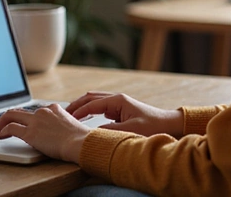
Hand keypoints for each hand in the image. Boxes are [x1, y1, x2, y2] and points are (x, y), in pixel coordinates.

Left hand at [0, 104, 89, 162]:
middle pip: (18, 110)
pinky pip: (11, 128)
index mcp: (53, 109)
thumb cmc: (80, 139)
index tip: (18, 124)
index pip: (33, 112)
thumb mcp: (71, 127)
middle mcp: (43, 111)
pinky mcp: (30, 132)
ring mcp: (36, 121)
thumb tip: (56, 134)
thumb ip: (60, 126)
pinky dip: (2, 131)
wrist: (80, 143)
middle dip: (5, 117)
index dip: (23, 119)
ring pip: (10, 115)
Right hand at [67, 91, 183, 136]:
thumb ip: (110, 130)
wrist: (168, 123)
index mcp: (118, 100)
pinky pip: (100, 107)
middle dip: (76, 105)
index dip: (78, 111)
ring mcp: (118, 103)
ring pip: (94, 100)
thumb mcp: (130, 130)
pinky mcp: (120, 109)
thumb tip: (93, 132)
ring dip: (81, 106)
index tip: (67, 119)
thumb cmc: (152, 126)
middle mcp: (117, 98)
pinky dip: (89, 110)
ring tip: (68, 115)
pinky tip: (83, 119)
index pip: (92, 103)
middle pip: (90, 97)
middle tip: (62, 114)